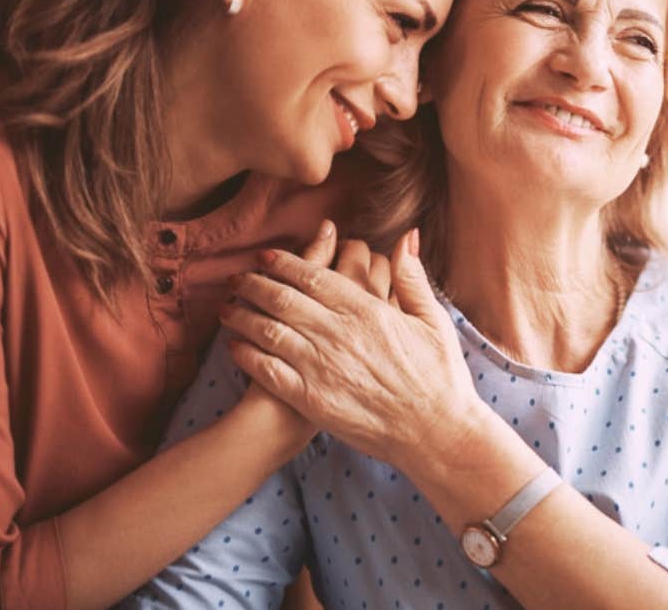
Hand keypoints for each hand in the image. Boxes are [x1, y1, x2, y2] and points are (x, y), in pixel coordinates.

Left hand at [219, 225, 483, 473]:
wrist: (435, 432)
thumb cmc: (440, 376)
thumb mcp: (433, 320)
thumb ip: (412, 277)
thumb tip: (407, 236)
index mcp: (366, 310)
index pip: (313, 277)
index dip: (283, 263)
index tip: (264, 256)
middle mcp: (338, 334)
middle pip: (282, 299)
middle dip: (253, 284)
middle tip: (236, 278)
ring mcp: (322, 367)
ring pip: (268, 331)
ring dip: (242, 315)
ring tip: (227, 308)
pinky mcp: (311, 399)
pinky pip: (268, 370)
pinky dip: (246, 355)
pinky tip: (234, 347)